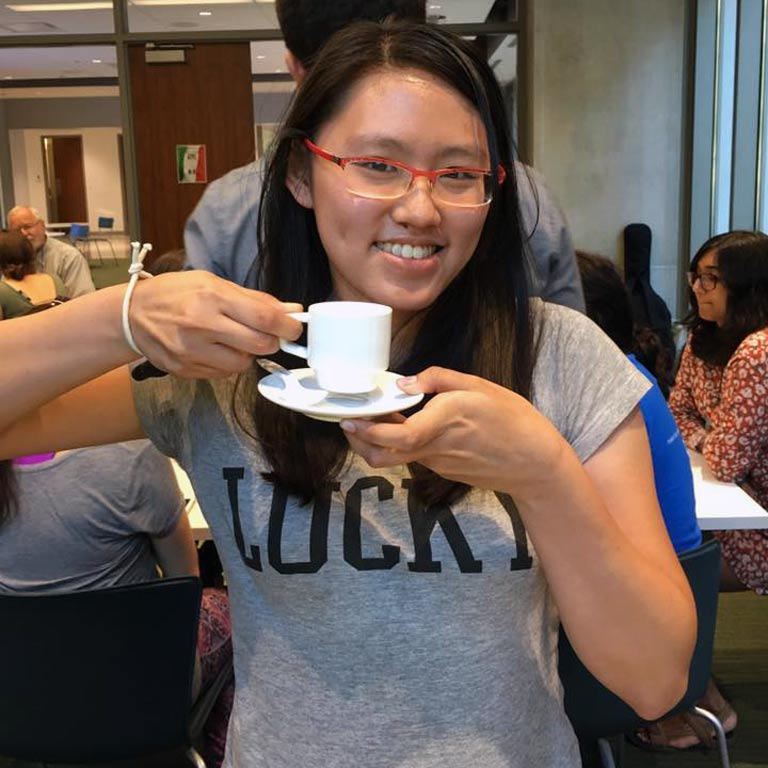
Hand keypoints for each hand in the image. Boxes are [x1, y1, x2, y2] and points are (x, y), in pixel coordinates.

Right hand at [128, 271, 302, 377]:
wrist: (131, 315)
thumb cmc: (175, 294)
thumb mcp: (213, 283)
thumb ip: (254, 299)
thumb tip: (291, 311)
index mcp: (212, 297)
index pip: (263, 317)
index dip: (287, 326)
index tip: (295, 328)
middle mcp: (202, 325)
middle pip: (259, 344)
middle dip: (271, 341)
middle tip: (267, 334)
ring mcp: (192, 351)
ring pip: (243, 364)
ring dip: (247, 353)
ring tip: (233, 339)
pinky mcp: (185, 370)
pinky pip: (223, 373)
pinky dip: (228, 363)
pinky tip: (215, 349)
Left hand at [340, 366, 566, 497]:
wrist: (534, 463)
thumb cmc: (513, 420)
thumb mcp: (480, 386)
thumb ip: (438, 379)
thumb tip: (405, 381)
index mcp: (445, 421)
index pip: (397, 434)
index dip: (369, 430)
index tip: (349, 419)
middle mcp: (435, 447)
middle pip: (384, 453)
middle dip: (359, 439)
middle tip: (350, 420)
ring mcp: (437, 463)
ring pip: (395, 455)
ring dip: (378, 439)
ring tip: (377, 416)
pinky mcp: (442, 469)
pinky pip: (413, 456)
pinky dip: (400, 442)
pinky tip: (406, 424)